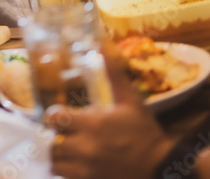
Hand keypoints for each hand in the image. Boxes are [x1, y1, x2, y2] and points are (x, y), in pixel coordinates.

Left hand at [46, 46, 173, 178]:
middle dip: (55, 136)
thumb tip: (101, 45)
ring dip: (58, 154)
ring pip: (54, 162)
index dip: (55, 116)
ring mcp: (85, 169)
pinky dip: (65, 170)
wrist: (159, 166)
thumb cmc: (144, 131)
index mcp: (92, 124)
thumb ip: (113, 73)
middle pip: (50, 141)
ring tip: (68, 149)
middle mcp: (84, 147)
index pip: (54, 118)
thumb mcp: (130, 100)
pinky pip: (63, 176)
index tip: (62, 115)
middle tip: (64, 133)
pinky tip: (75, 163)